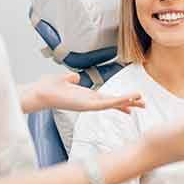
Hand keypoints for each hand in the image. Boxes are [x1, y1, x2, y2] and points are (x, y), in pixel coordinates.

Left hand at [29, 72, 144, 113]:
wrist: (40, 93)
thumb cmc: (49, 88)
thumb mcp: (64, 80)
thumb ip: (71, 79)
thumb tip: (75, 77)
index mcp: (87, 97)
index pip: (108, 99)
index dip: (121, 100)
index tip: (133, 102)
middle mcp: (90, 102)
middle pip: (114, 103)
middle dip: (129, 103)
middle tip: (144, 105)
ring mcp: (89, 105)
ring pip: (113, 104)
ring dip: (127, 102)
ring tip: (141, 101)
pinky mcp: (87, 106)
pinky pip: (106, 104)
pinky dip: (117, 102)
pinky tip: (127, 100)